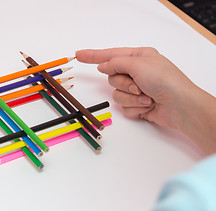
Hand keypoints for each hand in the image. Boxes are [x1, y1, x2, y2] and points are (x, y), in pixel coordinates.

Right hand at [76, 47, 196, 128]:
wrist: (179, 106)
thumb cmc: (164, 80)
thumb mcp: (138, 64)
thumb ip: (115, 63)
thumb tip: (102, 66)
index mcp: (138, 57)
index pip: (110, 55)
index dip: (93, 56)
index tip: (79, 55)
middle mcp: (137, 72)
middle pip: (112, 77)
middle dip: (123, 84)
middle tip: (138, 85)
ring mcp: (137, 89)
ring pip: (117, 94)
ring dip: (131, 97)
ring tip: (146, 97)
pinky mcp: (137, 104)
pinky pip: (124, 107)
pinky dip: (135, 107)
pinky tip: (148, 105)